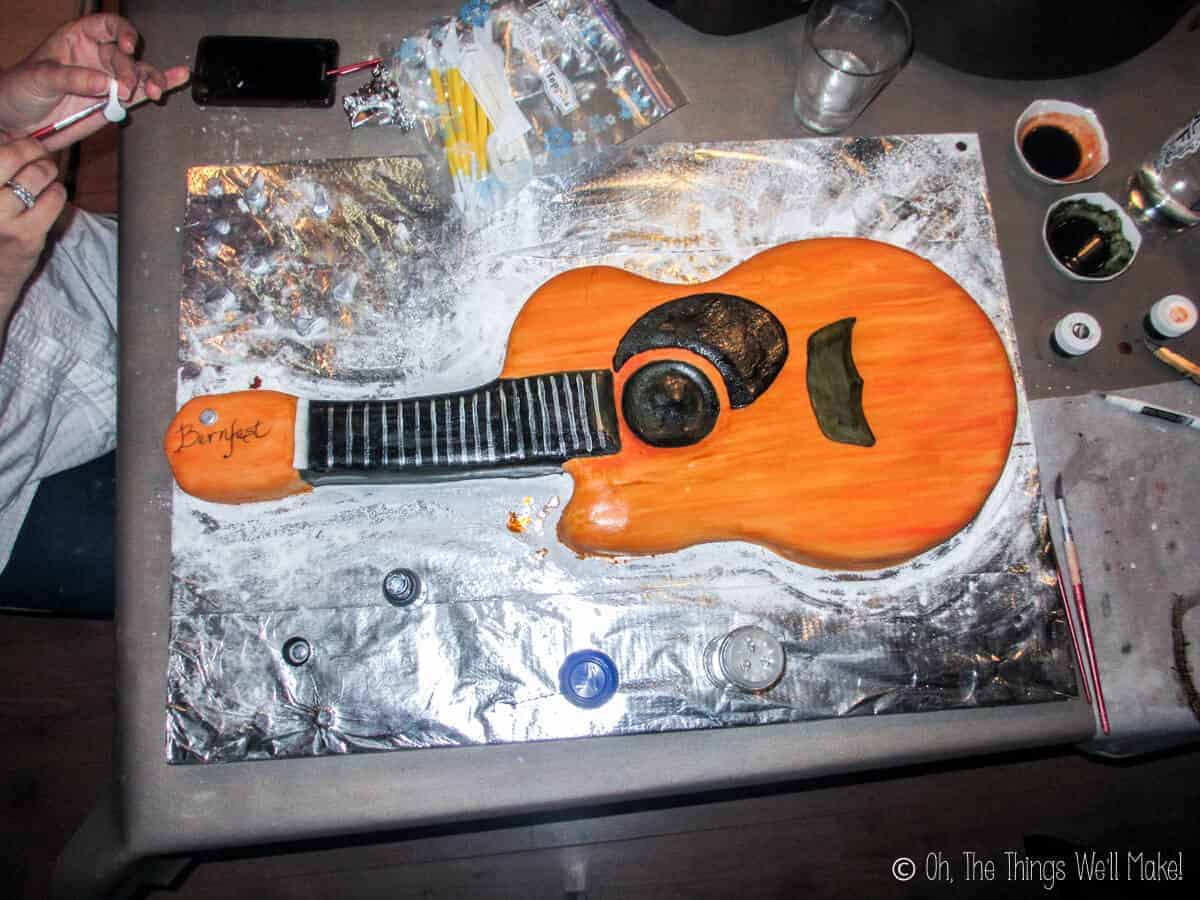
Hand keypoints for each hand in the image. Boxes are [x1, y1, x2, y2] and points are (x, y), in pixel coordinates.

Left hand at [0, 14, 188, 151]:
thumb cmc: (20, 90)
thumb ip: (72, 77)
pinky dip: (160, 85)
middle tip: (124, 89)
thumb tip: (105, 83)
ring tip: (155, 92)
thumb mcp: (40, 78)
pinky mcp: (114, 103)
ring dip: (151, 80)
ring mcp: (108, 81)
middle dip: (129, 71)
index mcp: (76, 39)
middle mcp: (96, 57)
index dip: (120, 32)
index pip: (105, 26)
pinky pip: (141, 93)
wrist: (18, 124)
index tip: (127, 47)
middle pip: (125, 56)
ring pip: (139, 74)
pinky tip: (179, 77)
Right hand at [0, 139, 65, 328]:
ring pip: (35, 175)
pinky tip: (52, 196)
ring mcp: (0, 218)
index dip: (10, 139)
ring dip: (47, 170)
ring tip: (45, 174)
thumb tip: (14, 136)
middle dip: (31, 149)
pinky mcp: (25, 235)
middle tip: (38, 153)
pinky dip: (57, 192)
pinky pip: (53, 199)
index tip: (18, 140)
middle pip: (11, 154)